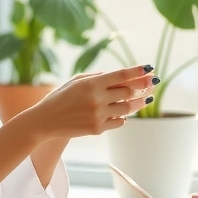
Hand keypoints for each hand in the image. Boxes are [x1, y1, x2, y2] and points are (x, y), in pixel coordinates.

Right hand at [29, 65, 156, 139]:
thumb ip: (97, 77)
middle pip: (128, 92)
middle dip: (142, 87)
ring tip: (145, 98)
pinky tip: (124, 113)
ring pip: (127, 108)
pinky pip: (119, 122)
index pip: (121, 75)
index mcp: (92, 83)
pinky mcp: (97, 128)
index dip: (138, 72)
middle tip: (152, 83)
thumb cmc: (60, 97)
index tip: (151, 69)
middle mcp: (97, 98)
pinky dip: (122, 117)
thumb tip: (117, 76)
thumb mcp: (75, 81)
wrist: (45, 121)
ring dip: (137, 103)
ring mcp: (98, 115)